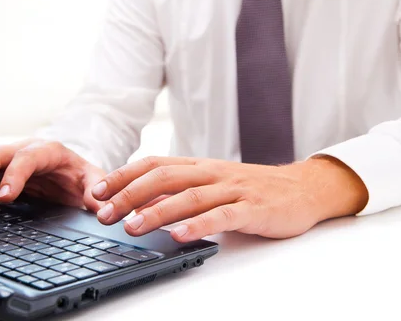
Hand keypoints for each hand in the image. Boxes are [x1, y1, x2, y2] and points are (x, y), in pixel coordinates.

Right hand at [0, 140, 105, 210]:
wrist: (68, 172)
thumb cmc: (78, 177)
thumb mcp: (92, 182)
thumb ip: (98, 192)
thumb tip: (104, 210)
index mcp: (48, 151)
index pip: (28, 158)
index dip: (16, 175)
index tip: (8, 198)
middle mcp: (22, 150)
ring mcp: (4, 158)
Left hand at [91, 156, 367, 241]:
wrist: (303, 187)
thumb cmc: (254, 187)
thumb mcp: (215, 182)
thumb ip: (183, 188)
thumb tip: (142, 199)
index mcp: (202, 165)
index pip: (155, 164)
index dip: (124, 175)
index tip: (97, 191)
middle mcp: (214, 173)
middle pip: (166, 177)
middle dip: (130, 194)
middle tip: (104, 213)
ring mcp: (234, 189)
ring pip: (190, 196)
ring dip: (157, 211)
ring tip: (132, 227)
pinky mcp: (254, 208)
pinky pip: (223, 216)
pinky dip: (199, 225)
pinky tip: (180, 236)